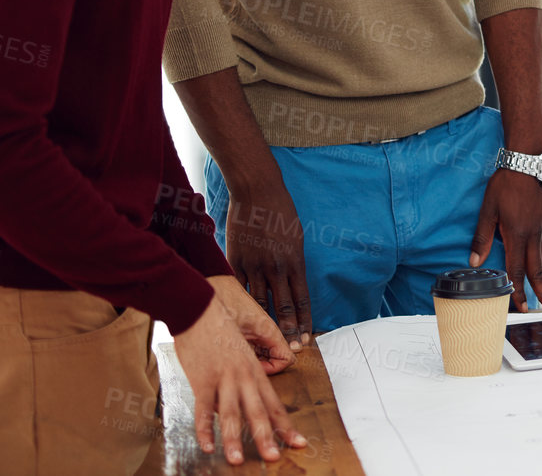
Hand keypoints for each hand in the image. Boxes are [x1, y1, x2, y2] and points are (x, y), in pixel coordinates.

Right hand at [173, 277, 306, 464]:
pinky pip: (203, 408)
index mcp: (255, 371)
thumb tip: (247, 394)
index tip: (297, 442)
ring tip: (238, 461)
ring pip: (231, 414)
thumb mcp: (241, 350)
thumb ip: (245, 375)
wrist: (200, 308)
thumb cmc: (220, 327)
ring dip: (234, 440)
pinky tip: (207, 445)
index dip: (285, 425)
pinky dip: (204, 428)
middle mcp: (244, 377)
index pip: (274, 404)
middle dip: (267, 437)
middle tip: (275, 457)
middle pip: (258, 412)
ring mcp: (223, 378)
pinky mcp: (202, 379)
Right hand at [223, 184, 311, 348]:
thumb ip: (293, 264)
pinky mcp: (235, 262)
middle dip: (288, 331)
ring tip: (268, 343)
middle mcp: (276, 268)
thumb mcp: (295, 239)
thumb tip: (293, 284)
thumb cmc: (281, 212)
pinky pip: (240, 289)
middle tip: (291, 350)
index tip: (306, 338)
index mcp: (295, 262)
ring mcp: (254, 266)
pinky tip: (242, 320)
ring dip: (264, 324)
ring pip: (259, 303)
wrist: (257, 192)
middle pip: (282, 307)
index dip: (304, 321)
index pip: (301, 300)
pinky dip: (242, 305)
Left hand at [470, 166, 541, 311]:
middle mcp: (533, 235)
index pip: (517, 269)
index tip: (520, 307)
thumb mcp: (488, 208)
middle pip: (540, 272)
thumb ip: (482, 237)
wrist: (527, 162)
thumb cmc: (506, 183)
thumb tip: (475, 263)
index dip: (518, 291)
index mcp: (517, 234)